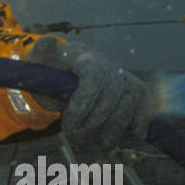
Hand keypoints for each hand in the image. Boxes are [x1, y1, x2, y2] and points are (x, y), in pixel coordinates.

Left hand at [24, 36, 150, 150]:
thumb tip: (47, 40)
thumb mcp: (41, 63)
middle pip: (112, 94)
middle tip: (77, 137)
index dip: (84, 104)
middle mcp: (108, 64)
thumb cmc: (52, 71)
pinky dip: (137, 124)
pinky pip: (143, 106)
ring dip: (114, 129)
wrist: (68, 72)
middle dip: (95, 122)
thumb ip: (41, 52)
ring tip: (97, 144)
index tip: (70, 125)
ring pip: (129, 103)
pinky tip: (125, 136)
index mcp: (85, 56)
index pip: (94, 77)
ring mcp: (124, 76)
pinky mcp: (136, 89)